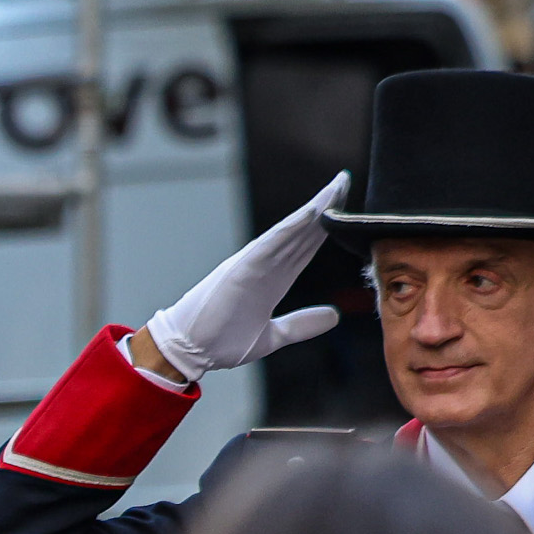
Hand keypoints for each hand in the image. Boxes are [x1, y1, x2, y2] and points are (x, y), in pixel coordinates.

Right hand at [134, 171, 348, 383]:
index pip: (305, 246)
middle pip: (302, 231)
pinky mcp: (241, 270)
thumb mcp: (272, 335)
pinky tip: (311, 212)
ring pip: (291, 231)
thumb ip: (301, 324)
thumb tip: (333, 316)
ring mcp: (253, 265)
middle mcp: (265, 266)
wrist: (187, 352)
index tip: (346, 206)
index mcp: (273, 280)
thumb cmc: (219, 342)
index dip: (326, 226)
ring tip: (337, 186)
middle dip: (325, 206)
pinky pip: (271, 244)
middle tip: (345, 181)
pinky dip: (291, 227)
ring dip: (314, 209)